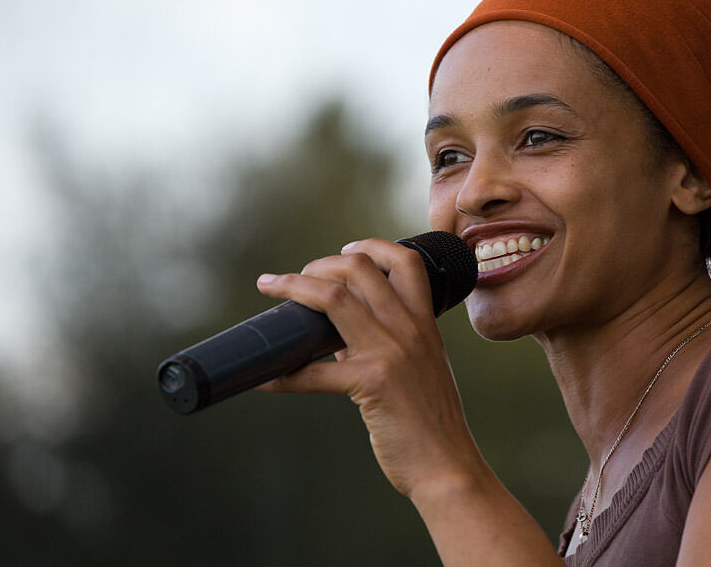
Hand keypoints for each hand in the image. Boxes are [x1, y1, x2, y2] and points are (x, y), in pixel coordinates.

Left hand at [255, 238, 481, 497]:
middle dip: (319, 264)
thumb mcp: (420, 369)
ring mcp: (390, 352)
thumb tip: (339, 338)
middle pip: (360, 268)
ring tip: (271, 287)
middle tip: (299, 277)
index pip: (405, 261)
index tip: (345, 251)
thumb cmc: (432, 422)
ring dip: (292, 287)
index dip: (371, 247)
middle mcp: (409, 329)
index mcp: (425, 323)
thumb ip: (387, 345)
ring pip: (334, 298)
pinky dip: (280, 375)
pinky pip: (312, 371)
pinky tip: (263, 377)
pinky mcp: (370, 383)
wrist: (448, 465)